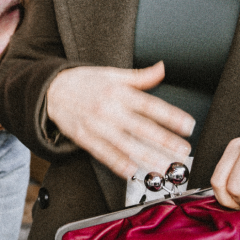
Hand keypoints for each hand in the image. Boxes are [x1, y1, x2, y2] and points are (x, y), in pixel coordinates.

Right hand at [46, 63, 194, 179]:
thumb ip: (140, 76)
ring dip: (146, 156)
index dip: (170, 115)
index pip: (150, 105)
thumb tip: (162, 68)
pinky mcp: (85, 138)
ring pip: (124, 143)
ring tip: (163, 165)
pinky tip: (131, 171)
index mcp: (118, 91)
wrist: (51, 90)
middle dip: (164, 140)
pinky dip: (117, 163)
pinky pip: (103, 153)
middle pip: (141, 127)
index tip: (187, 125)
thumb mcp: (112, 73)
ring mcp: (97, 125)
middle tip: (182, 150)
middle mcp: (109, 109)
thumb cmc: (84, 81)